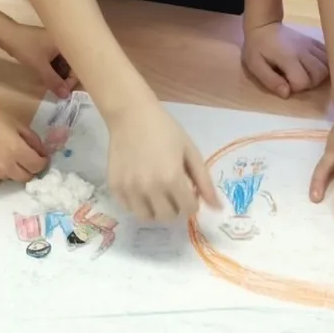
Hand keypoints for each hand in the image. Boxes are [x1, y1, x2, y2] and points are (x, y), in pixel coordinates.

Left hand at [0, 22, 77, 97]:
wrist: (7, 34)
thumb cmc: (25, 47)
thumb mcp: (40, 66)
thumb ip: (53, 81)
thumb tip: (66, 96)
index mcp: (66, 42)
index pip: (77, 64)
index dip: (72, 79)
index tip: (64, 91)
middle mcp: (63, 41)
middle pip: (71, 63)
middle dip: (65, 78)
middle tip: (58, 90)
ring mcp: (55, 43)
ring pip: (62, 62)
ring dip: (59, 74)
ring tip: (53, 84)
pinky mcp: (47, 45)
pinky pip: (55, 59)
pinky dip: (53, 68)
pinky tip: (48, 76)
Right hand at [0, 103, 48, 182]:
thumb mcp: (17, 124)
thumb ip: (32, 139)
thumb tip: (42, 152)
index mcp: (16, 151)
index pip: (37, 167)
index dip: (42, 162)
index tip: (42, 157)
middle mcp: (6, 167)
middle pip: (26, 177)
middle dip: (30, 169)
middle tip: (26, 158)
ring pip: (11, 178)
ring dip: (14, 170)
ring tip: (6, 155)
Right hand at [107, 102, 218, 221]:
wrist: (131, 115)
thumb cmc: (165, 129)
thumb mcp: (190, 151)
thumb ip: (204, 181)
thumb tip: (218, 208)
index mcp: (172, 178)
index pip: (189, 209)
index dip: (192, 201)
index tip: (188, 189)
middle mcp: (150, 188)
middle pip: (168, 216)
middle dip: (175, 206)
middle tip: (172, 190)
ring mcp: (130, 189)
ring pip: (147, 217)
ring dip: (155, 209)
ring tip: (156, 192)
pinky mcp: (115, 187)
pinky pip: (128, 208)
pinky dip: (137, 203)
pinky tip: (140, 187)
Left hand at [242, 22, 328, 97]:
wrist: (264, 26)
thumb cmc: (257, 48)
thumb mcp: (255, 66)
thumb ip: (270, 80)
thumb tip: (287, 94)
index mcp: (288, 57)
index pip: (303, 81)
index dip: (296, 88)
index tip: (286, 83)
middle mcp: (303, 51)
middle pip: (320, 74)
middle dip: (311, 83)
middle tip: (297, 80)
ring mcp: (310, 45)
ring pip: (327, 65)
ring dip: (319, 75)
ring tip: (306, 75)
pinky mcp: (314, 41)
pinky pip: (327, 54)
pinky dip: (325, 64)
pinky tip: (314, 66)